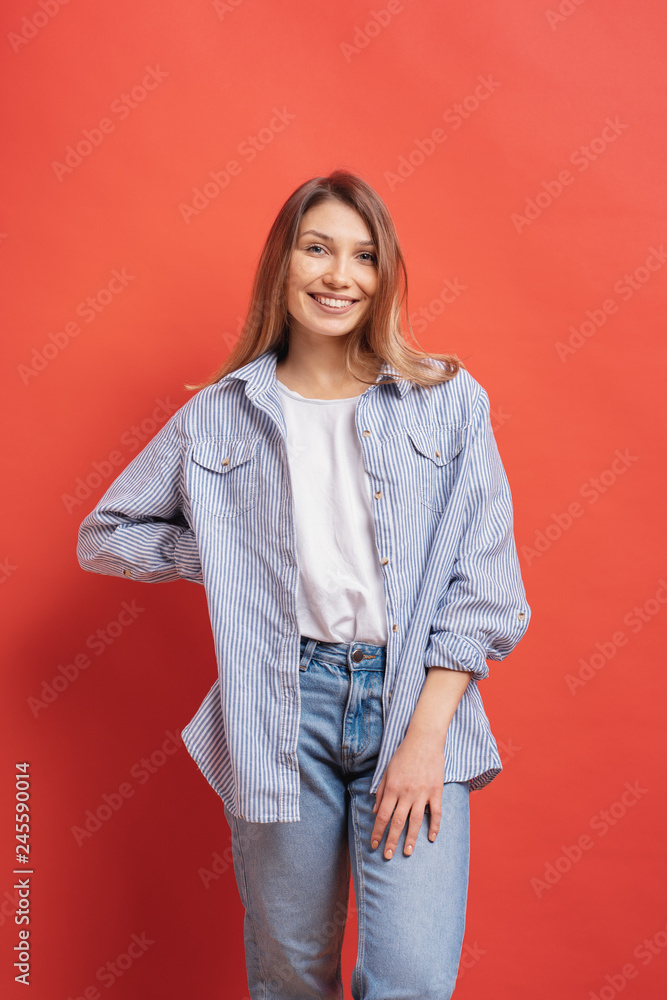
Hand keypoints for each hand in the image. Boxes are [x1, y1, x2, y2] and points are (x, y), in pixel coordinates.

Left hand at [369, 730, 445, 859]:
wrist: (424, 740)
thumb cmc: (403, 754)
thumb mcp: (387, 771)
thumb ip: (381, 791)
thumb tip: (376, 810)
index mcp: (392, 788)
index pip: (382, 816)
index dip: (377, 832)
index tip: (374, 845)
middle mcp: (406, 793)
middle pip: (397, 822)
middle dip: (391, 841)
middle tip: (387, 856)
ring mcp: (423, 793)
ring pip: (416, 821)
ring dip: (411, 839)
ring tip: (407, 853)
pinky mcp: (436, 791)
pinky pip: (436, 813)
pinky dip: (435, 827)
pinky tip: (432, 838)